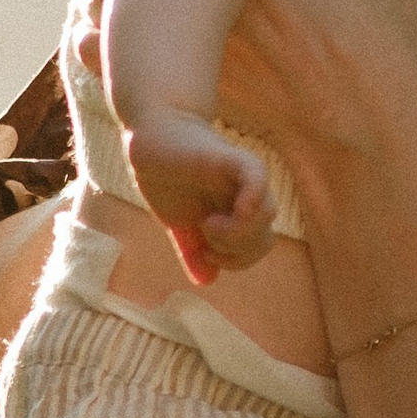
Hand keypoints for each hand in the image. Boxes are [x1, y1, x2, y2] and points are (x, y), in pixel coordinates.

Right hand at [126, 112, 274, 284]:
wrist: (150, 136)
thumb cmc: (165, 176)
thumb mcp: (179, 223)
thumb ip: (192, 250)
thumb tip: (206, 281)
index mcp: (237, 212)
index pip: (258, 247)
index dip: (236, 260)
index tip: (205, 252)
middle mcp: (245, 196)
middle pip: (265, 238)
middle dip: (235, 250)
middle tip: (205, 235)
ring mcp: (240, 178)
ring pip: (266, 214)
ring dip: (235, 232)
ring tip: (207, 222)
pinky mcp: (230, 158)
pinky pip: (257, 177)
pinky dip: (252, 198)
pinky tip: (233, 210)